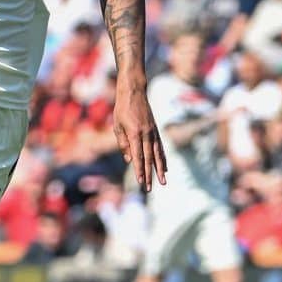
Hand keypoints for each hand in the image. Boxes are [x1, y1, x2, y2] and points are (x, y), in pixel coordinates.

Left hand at [112, 73, 167, 193]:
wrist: (134, 92)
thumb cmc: (122, 109)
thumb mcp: (117, 126)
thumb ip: (123, 143)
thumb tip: (130, 159)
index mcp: (135, 134)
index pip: (137, 156)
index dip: (139, 170)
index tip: (141, 182)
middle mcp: (146, 135)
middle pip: (148, 159)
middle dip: (149, 175)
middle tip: (149, 189)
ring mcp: (153, 133)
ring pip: (158, 155)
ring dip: (160, 170)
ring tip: (163, 182)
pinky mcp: (156, 131)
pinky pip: (160, 148)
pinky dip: (163, 159)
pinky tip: (165, 167)